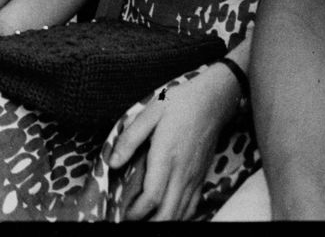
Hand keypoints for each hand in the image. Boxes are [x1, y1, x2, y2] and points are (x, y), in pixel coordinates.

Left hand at [108, 61, 243, 222]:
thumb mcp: (149, 112)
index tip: (123, 213)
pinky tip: (168, 216)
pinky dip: (179, 217)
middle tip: (130, 221)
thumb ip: (130, 138)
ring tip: (145, 221)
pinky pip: (192, 207)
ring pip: (180, 214)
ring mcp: (194, 178)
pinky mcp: (201, 178)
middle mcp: (182, 173)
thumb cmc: (178, 103)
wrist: (212, 101)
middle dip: (148, 223)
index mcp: (166, 156)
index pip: (152, 197)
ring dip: (163, 222)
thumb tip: (112, 162)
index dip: (137, 212)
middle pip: (168, 213)